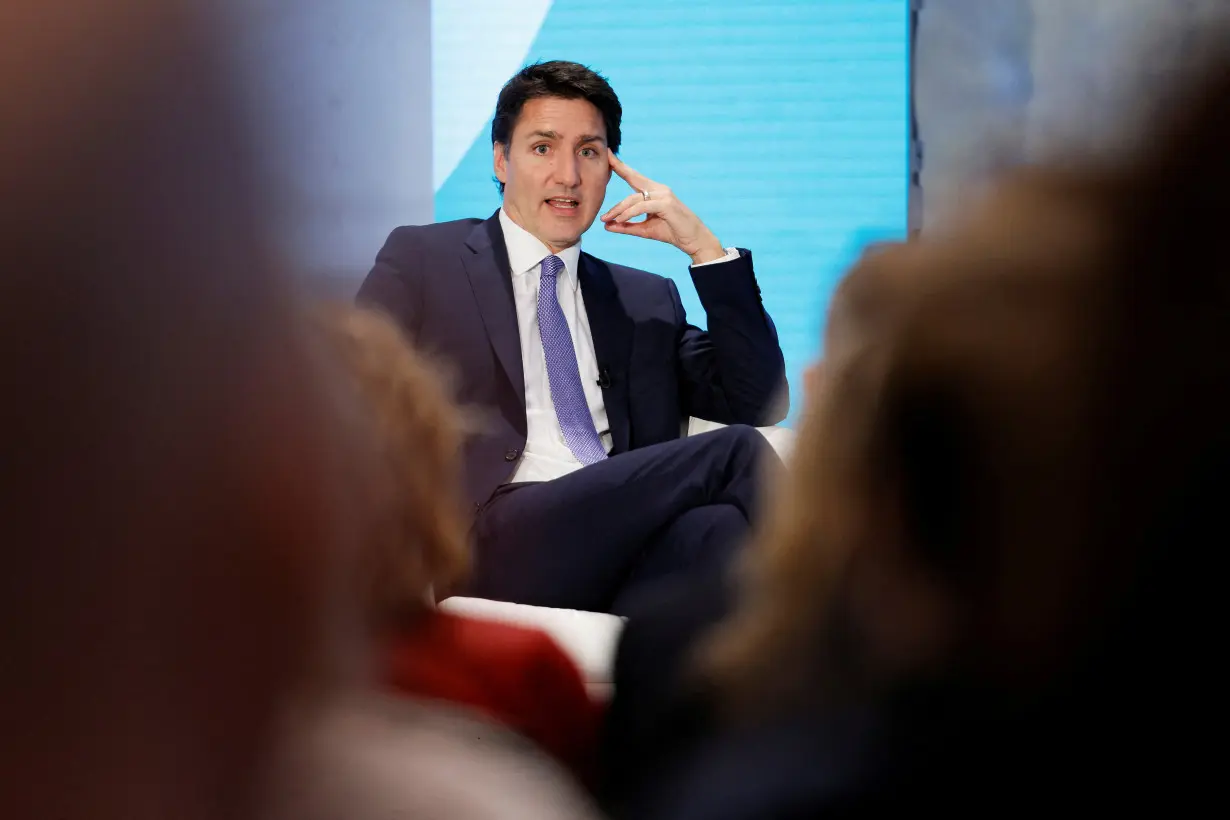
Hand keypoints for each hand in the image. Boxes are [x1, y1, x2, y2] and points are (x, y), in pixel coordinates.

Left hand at [600, 149, 726, 264]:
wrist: (694, 241)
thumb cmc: (672, 232)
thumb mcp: (645, 230)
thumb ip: (626, 226)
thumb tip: (606, 226)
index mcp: (655, 191)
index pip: (634, 176)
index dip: (621, 165)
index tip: (607, 154)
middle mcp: (659, 189)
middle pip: (632, 182)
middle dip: (615, 188)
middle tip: (601, 207)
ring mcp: (664, 195)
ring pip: (634, 198)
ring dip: (619, 210)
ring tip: (607, 220)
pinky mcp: (667, 204)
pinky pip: (642, 206)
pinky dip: (630, 213)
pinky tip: (620, 220)